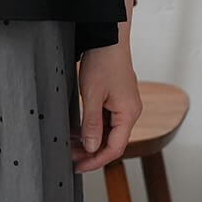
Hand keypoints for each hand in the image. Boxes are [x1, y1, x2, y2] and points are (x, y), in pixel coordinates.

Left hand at [71, 41, 141, 172]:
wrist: (109, 35)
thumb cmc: (103, 60)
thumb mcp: (92, 94)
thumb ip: (92, 124)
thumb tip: (92, 149)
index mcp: (128, 114)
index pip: (115, 148)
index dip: (96, 160)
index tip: (79, 166)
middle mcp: (130, 111)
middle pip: (112, 141)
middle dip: (91, 152)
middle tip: (71, 157)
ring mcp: (125, 104)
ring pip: (108, 131)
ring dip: (91, 139)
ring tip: (71, 145)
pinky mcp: (118, 96)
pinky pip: (107, 119)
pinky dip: (93, 126)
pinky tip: (79, 129)